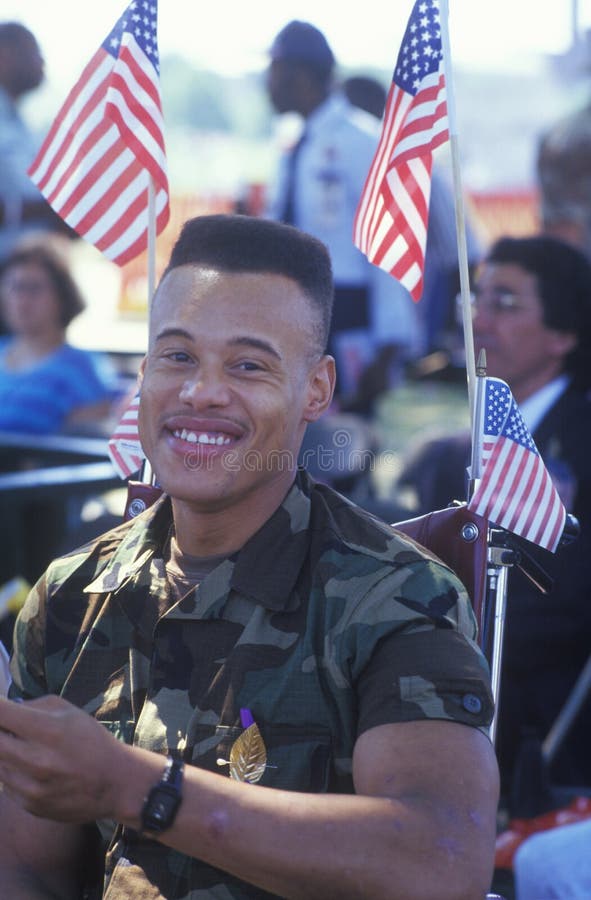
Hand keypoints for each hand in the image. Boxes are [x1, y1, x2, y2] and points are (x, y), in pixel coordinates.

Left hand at [0, 695, 132, 822]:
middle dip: (0, 730)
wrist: (115, 784)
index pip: (1, 714)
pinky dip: (13, 771)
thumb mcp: (69, 712)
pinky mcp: (29, 805)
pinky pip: (5, 783)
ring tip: (29, 748)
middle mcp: (36, 760)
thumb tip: (4, 709)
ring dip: (5, 751)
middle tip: (9, 727)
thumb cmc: (92, 741)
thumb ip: (33, 706)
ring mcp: (31, 786)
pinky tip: (35, 769)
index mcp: (49, 731)